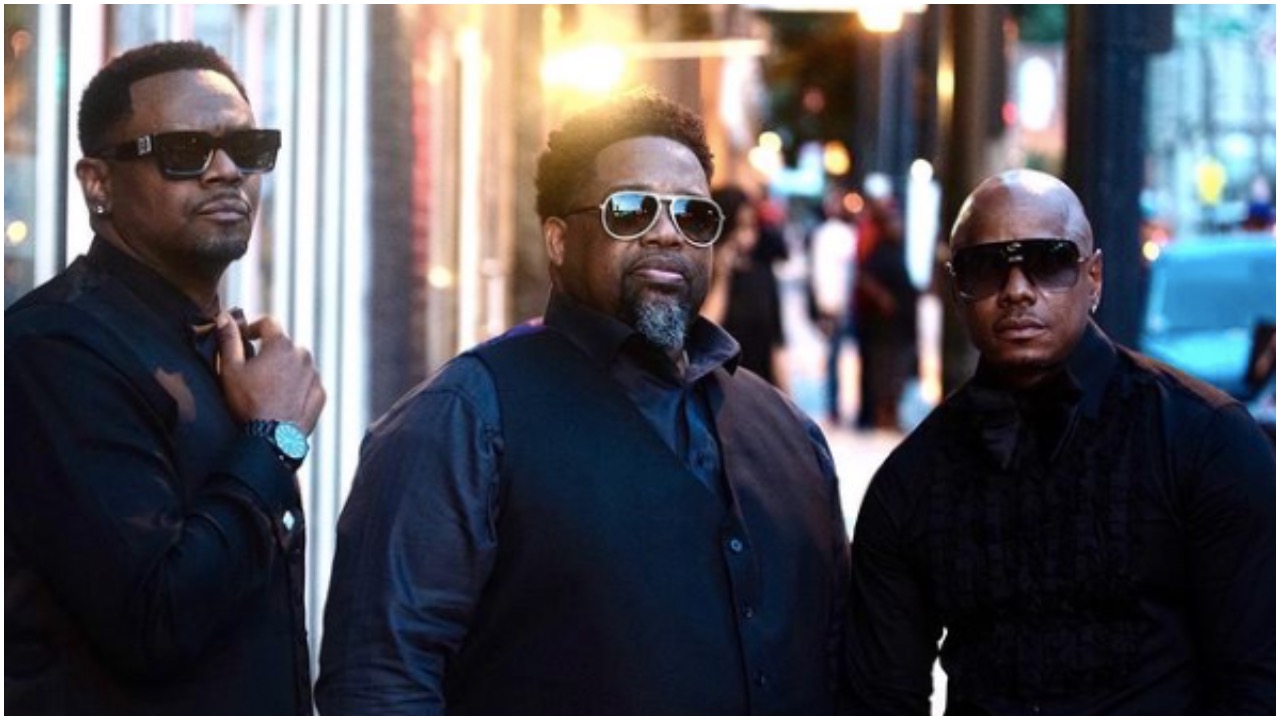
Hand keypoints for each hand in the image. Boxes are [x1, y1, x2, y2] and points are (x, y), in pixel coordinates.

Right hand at [215, 312, 325, 433]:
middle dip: (270, 351)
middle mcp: (303, 356)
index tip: (246, 337)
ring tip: (268, 386)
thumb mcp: (230, 369)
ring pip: (298, 364)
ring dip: (285, 368)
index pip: (268, 323)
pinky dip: (297, 386)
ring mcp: (314, 376)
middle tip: (254, 368)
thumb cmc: (248, 403)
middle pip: (284, 345)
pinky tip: (282, 399)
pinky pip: (308, 383)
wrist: (271, 439)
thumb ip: (228, 339)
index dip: (254, 327)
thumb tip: (224, 317)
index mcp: (281, 345)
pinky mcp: (320, 394)